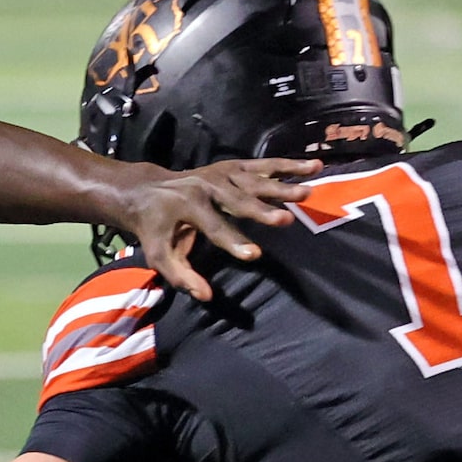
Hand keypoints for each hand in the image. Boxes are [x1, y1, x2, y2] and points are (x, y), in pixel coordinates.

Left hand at [119, 160, 311, 301]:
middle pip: (239, 201)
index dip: (233, 242)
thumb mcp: (159, 254)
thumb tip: (205, 296)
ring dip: (283, 186)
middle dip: (262, 211)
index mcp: (187, 206)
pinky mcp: (234, 166)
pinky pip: (265, 165)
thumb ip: (181, 275)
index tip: (255, 256)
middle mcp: (206, 186)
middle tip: (286, 221)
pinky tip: (314, 166)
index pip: (214, 227)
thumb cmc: (154, 227)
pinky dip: (289, 165)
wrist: (146, 189)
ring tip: (308, 193)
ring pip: (257, 180)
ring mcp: (222, 173)